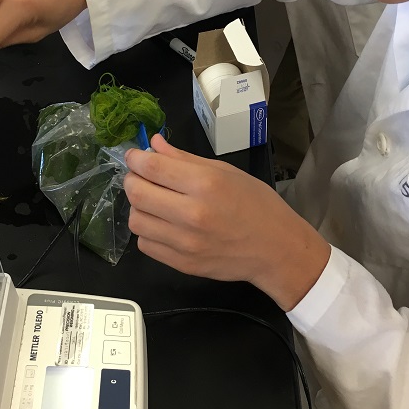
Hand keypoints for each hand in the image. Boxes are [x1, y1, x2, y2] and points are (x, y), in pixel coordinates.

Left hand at [124, 135, 329, 309]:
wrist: (276, 249)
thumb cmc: (256, 204)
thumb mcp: (225, 172)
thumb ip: (185, 159)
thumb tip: (153, 143)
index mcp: (205, 184)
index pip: (152, 167)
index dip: (135, 158)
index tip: (134, 156)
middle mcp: (192, 214)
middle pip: (137, 193)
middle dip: (132, 180)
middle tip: (141, 177)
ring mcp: (185, 243)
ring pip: (136, 220)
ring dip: (138, 206)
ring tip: (154, 202)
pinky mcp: (182, 264)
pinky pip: (145, 244)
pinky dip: (148, 230)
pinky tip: (163, 224)